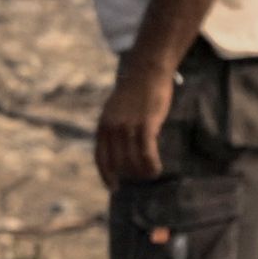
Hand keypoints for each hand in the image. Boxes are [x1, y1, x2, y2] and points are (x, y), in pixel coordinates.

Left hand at [95, 58, 173, 189]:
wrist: (146, 71)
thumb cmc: (134, 92)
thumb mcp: (115, 111)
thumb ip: (114, 129)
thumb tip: (119, 150)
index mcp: (103, 125)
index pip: (100, 157)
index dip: (106, 175)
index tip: (113, 187)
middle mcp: (112, 127)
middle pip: (118, 163)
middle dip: (130, 174)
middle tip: (140, 176)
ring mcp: (128, 126)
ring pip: (133, 161)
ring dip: (143, 172)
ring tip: (151, 174)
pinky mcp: (146, 124)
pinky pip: (147, 153)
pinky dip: (152, 165)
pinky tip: (157, 169)